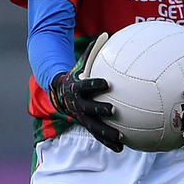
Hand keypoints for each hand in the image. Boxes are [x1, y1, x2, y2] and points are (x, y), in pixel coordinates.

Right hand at [49, 33, 123, 151]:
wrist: (61, 94)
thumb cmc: (77, 76)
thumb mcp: (81, 64)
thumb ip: (93, 52)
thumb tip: (106, 34)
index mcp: (77, 88)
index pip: (86, 85)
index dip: (95, 84)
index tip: (106, 83)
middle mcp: (78, 105)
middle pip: (88, 109)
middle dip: (99, 110)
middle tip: (113, 110)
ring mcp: (82, 117)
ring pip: (94, 127)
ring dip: (106, 133)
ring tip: (120, 138)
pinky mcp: (87, 126)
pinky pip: (99, 136)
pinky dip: (109, 143)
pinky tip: (122, 148)